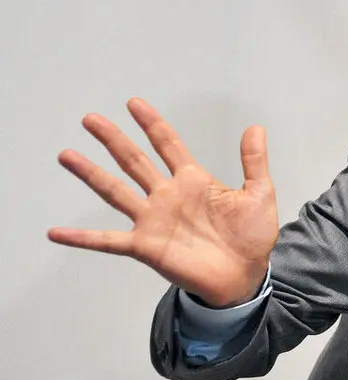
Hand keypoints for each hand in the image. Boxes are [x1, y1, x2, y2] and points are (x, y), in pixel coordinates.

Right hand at [48, 98, 278, 306]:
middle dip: (113, 139)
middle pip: (134, 160)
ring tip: (67, 155)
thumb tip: (256, 127)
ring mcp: (153, 220)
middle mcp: (167, 196)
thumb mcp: (259, 193)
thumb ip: (254, 161)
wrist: (246, 276)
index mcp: (193, 180)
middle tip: (89, 119)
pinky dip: (82, 238)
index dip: (151, 124)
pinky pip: (107, 241)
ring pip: (115, 191)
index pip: (167, 145)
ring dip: (90, 174)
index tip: (133, 103)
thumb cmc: (251, 237)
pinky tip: (56, 232)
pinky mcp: (145, 247)